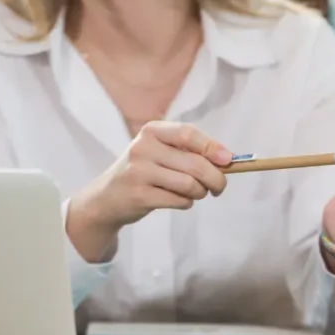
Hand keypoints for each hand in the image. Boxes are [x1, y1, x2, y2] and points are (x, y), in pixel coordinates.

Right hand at [67, 121, 232, 262]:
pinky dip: (187, 203)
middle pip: (195, 163)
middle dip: (216, 178)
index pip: (188, 134)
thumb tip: (229, 160)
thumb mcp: (161, 152)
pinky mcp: (140, 195)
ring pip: (190, 184)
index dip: (212, 147)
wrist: (105, 198)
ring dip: (200, 192)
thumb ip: (190, 152)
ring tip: (195, 193)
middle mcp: (143, 148)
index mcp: (151, 131)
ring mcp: (139, 172)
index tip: (228, 160)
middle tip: (219, 187)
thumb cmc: (143, 172)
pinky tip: (178, 200)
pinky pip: (180, 201)